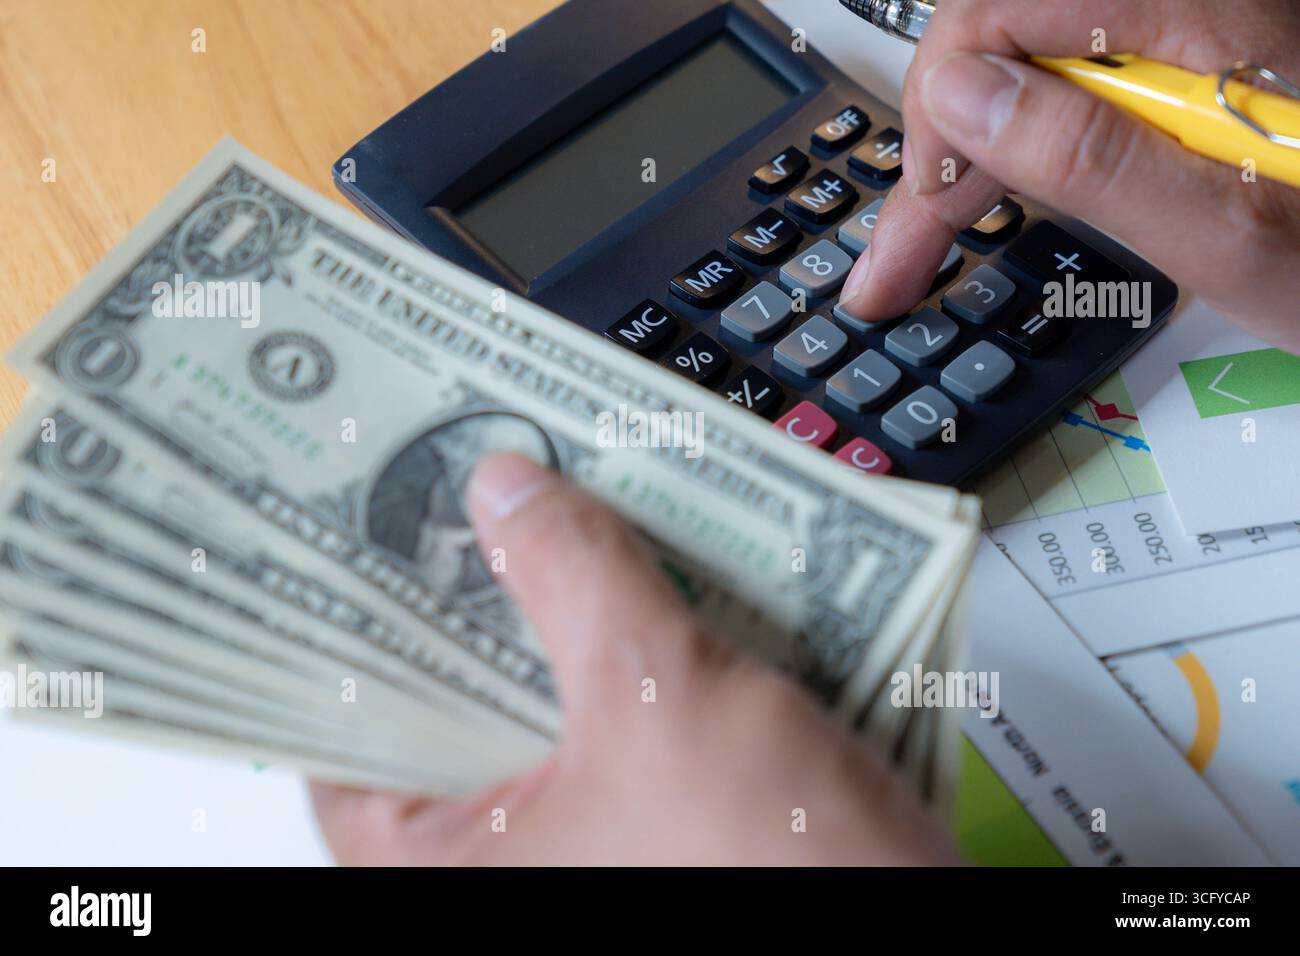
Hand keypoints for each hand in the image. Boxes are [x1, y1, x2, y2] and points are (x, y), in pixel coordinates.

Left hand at [311, 453, 955, 864]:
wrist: (913, 924)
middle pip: (453, 708)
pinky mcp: (649, 834)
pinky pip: (609, 731)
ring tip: (561, 528)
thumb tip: (509, 491)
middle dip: (480, 604)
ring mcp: (578, 854)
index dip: (365, 625)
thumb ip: (573, 573)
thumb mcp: (654, 690)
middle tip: (479, 507)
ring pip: (539, 714)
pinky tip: (644, 592)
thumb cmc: (772, 870)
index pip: (350, 734)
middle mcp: (497, 872)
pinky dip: (621, 664)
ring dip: (560, 626)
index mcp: (442, 870)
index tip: (376, 535)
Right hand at [836, 0, 1299, 351]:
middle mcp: (1191, 5)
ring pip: (1026, 62)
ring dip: (969, 154)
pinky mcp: (1182, 56)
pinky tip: (994, 197)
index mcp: (1207, 12)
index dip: (943, 110)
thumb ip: (1095, 161)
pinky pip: (1067, 81)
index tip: (926, 211)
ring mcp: (1185, 28)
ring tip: (925, 246)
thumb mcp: (1233, 237)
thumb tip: (967, 101)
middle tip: (900, 257)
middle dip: (941, 147)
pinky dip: (1020, 147)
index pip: (1000, 12)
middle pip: (1006, 35)